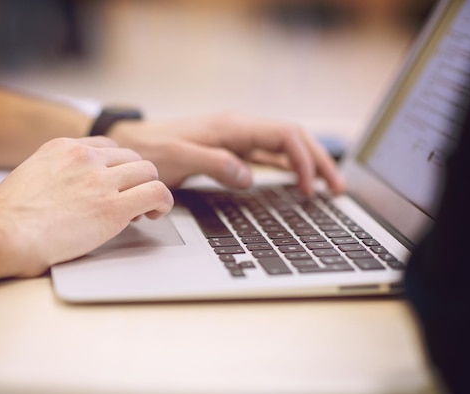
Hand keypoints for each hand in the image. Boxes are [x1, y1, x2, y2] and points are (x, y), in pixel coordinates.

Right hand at [0, 136, 172, 276]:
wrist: (3, 234)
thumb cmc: (8, 218)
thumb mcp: (30, 177)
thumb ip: (55, 175)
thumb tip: (67, 189)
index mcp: (64, 148)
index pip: (107, 147)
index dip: (116, 167)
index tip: (115, 183)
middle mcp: (85, 158)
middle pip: (131, 157)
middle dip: (134, 178)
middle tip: (131, 198)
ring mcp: (101, 181)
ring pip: (148, 171)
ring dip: (150, 188)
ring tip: (145, 208)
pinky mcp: (114, 208)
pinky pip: (156, 193)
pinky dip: (162, 202)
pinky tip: (155, 212)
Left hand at [108, 112, 345, 195]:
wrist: (132, 144)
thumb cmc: (151, 149)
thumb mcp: (179, 157)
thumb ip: (215, 164)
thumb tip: (249, 177)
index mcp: (233, 127)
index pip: (285, 135)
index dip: (305, 159)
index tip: (309, 187)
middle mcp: (240, 129)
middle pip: (294, 139)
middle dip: (319, 162)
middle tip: (337, 189)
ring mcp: (238, 140)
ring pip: (285, 148)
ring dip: (308, 165)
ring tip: (327, 188)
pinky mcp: (232, 151)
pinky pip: (269, 157)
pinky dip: (288, 168)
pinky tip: (297, 181)